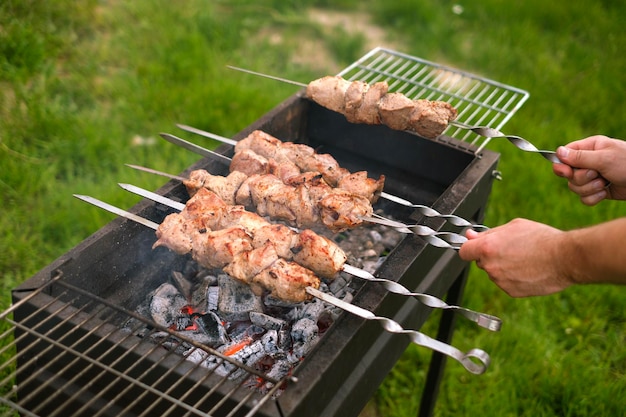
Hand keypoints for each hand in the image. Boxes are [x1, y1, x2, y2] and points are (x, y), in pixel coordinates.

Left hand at [459, 219, 573, 296]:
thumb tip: (470, 236)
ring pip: (495, 273)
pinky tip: (529, 270)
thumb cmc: (541, 238)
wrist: (565, 258)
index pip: (463, 251)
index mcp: (487, 248)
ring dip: (503, 267)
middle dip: (491, 256)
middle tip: (511, 249)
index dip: (470, 248)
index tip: (476, 246)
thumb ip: (488, 233)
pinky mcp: (511, 292)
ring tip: (525, 258)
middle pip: (481, 262)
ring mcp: (500, 281)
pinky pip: (506, 283)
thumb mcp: (513, 226)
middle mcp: (490, 266)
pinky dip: (514, 278)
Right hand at [553, 135, 625, 204]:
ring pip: (575, 187)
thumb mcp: (604, 159)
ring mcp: (593, 177)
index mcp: (590, 148)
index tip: (566, 172)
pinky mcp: (598, 191)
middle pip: (568, 175)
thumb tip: (558, 152)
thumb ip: (580, 157)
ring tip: (605, 184)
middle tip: (597, 175)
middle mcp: (589, 162)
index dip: (561, 165)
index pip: (564, 155)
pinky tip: (606, 192)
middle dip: (581, 179)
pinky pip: (584, 198)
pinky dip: (594, 198)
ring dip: (589, 189)